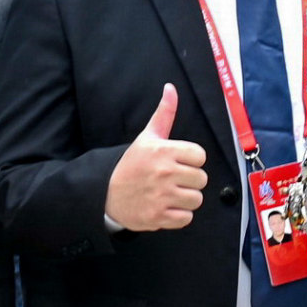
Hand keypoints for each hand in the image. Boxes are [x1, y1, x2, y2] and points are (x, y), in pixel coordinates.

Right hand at [106, 84, 209, 230]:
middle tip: (174, 180)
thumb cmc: (131, 165)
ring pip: (196, 199)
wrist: (104, 194)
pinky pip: (186, 218)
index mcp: (163, 152)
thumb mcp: (147, 137)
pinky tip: (167, 207)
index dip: (192, 160)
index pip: (200, 156)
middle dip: (190, 181)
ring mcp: (161, 196)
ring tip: (171, 194)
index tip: (180, 162)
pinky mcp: (158, 217)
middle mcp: (164, 173)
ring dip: (186, 199)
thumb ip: (164, 113)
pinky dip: (179, 216)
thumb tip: (171, 88)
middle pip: (202, 179)